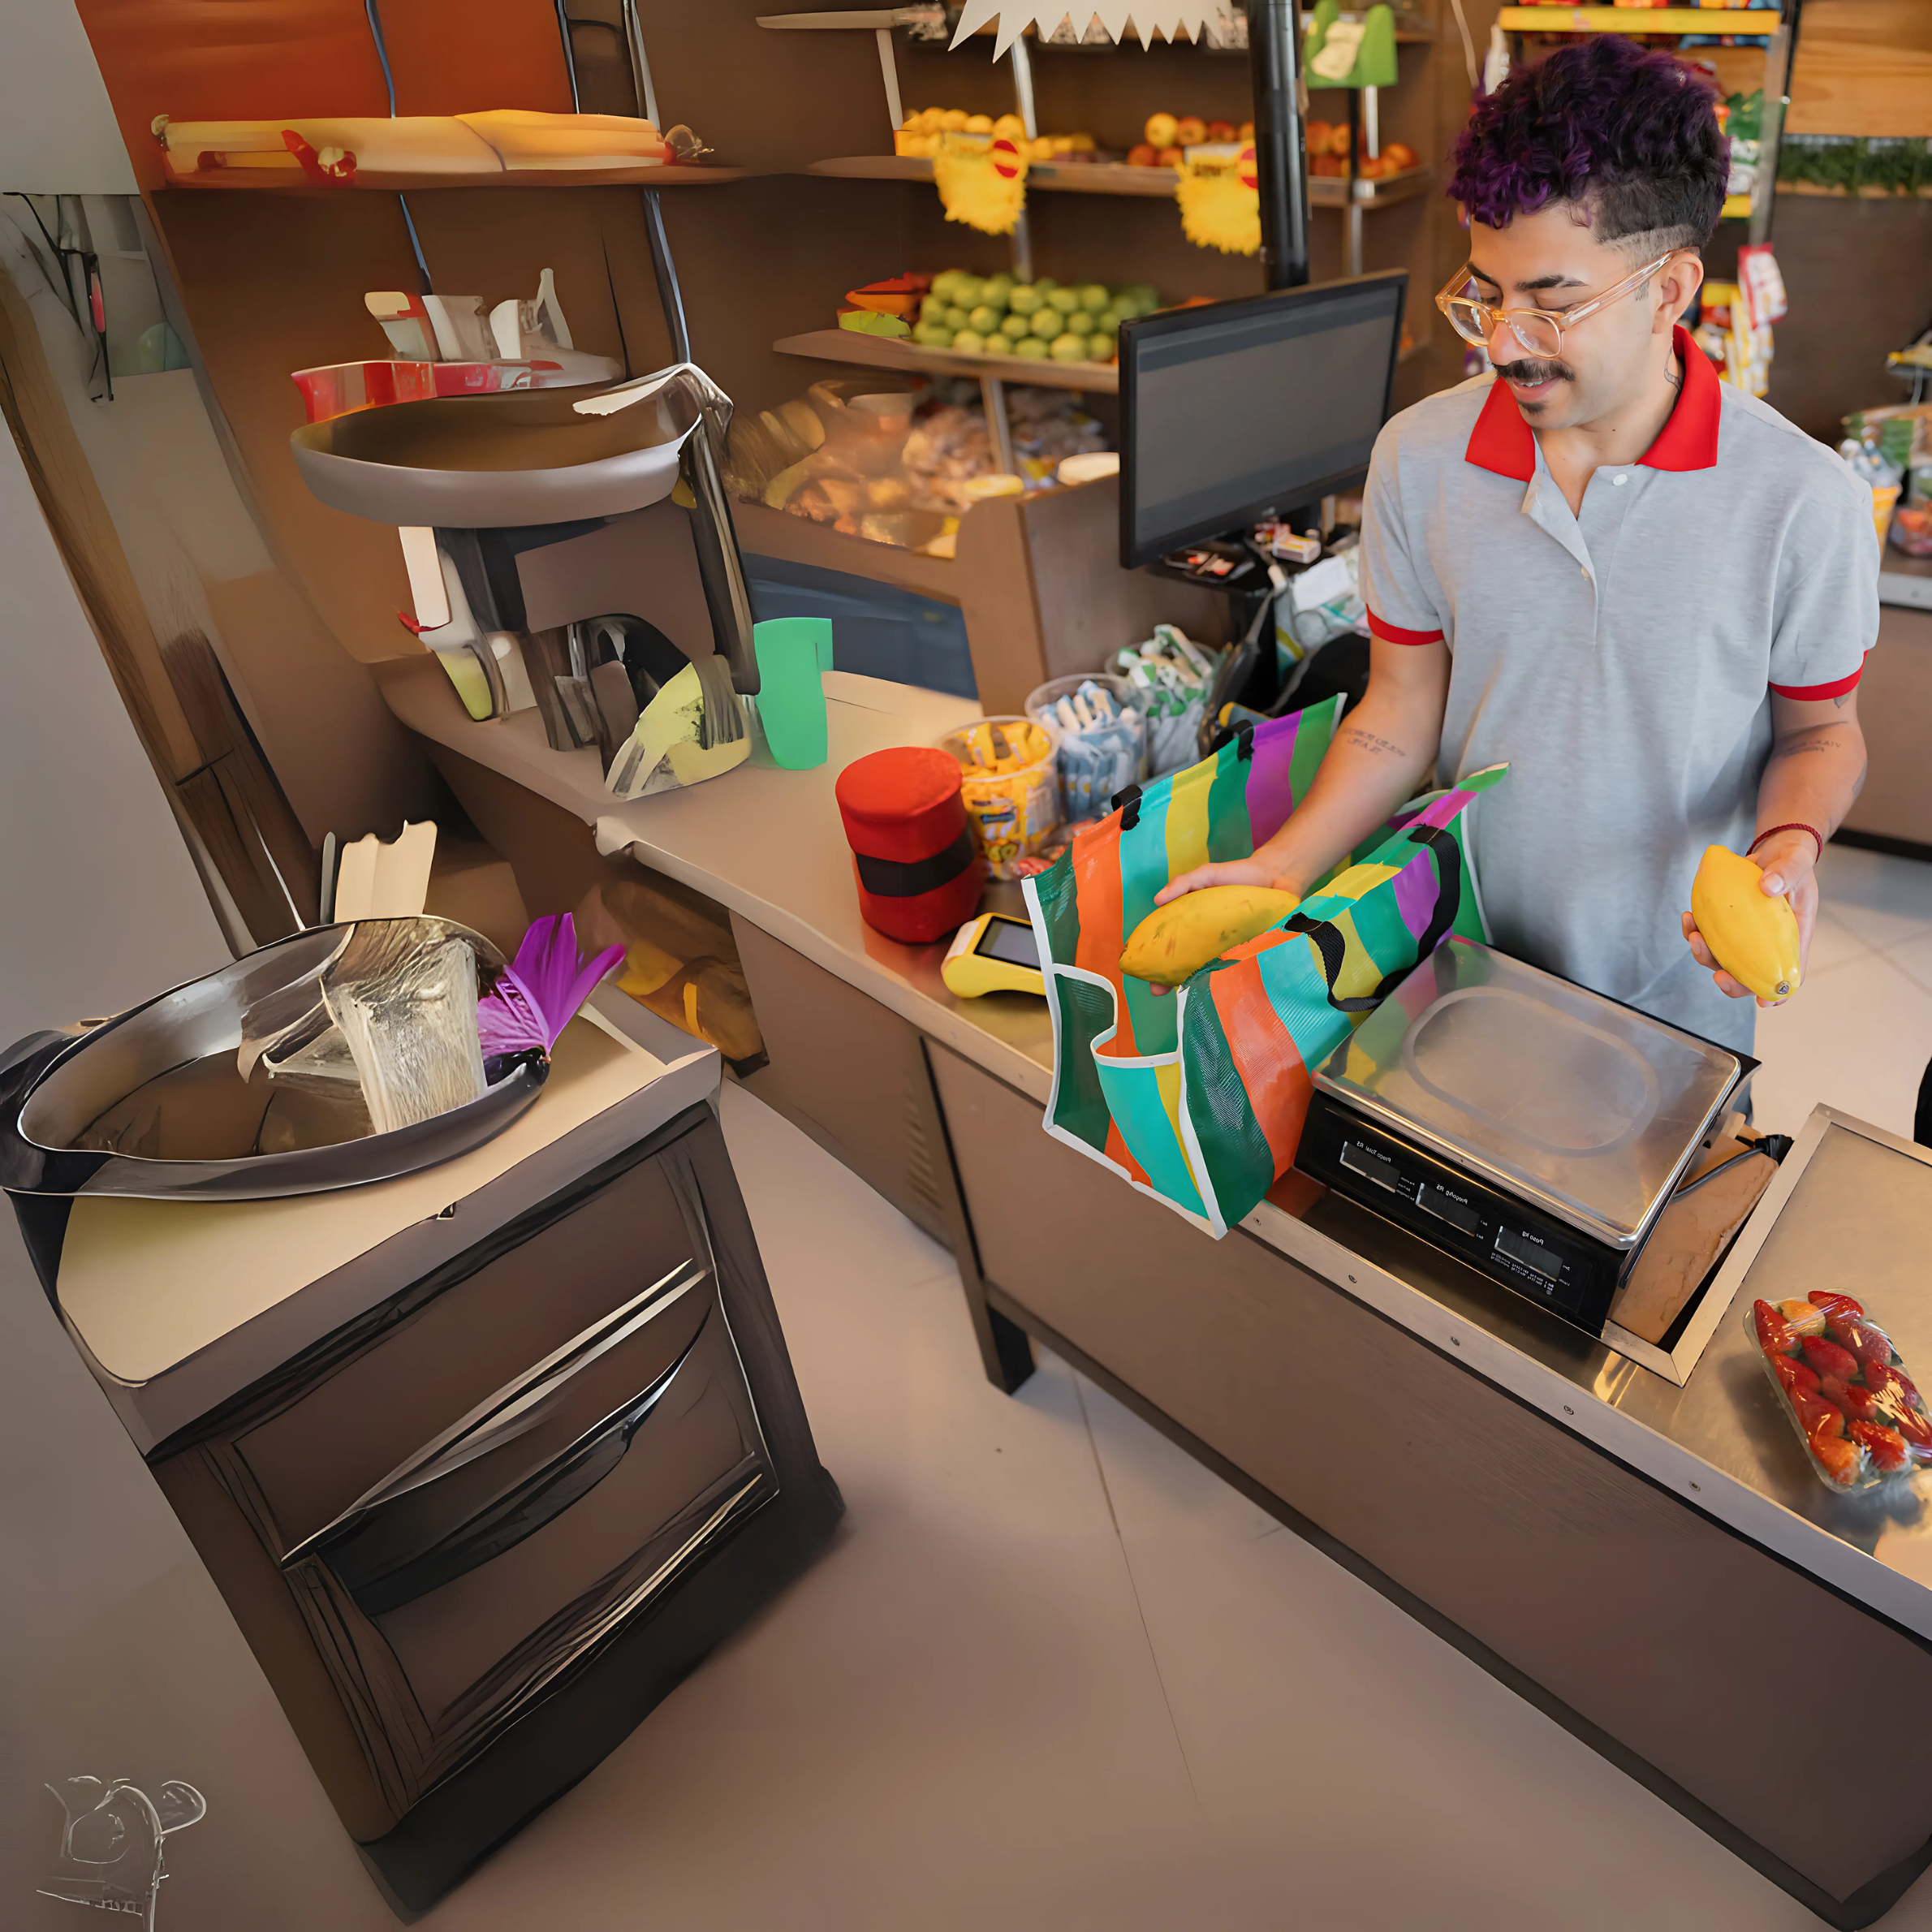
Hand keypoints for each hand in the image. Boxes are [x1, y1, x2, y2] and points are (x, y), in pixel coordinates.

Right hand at [1144, 859, 1300, 996]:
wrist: (1276, 877)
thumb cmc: (1237, 876)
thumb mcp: (1207, 875)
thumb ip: (1184, 883)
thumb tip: (1157, 900)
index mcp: (1193, 925)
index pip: (1170, 946)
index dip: (1155, 960)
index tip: (1144, 973)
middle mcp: (1208, 942)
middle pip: (1184, 965)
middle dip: (1169, 979)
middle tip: (1159, 990)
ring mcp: (1228, 950)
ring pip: (1208, 972)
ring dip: (1196, 983)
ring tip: (1186, 990)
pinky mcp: (1250, 954)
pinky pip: (1237, 970)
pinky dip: (1228, 979)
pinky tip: (1220, 987)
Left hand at [1681, 831, 1818, 1007]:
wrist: (1773, 850)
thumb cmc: (1791, 861)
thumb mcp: (1796, 862)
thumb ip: (1787, 872)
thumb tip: (1768, 886)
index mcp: (1794, 936)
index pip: (1791, 972)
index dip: (1779, 991)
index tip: (1765, 1002)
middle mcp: (1767, 941)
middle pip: (1751, 975)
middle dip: (1732, 982)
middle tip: (1718, 975)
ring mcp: (1744, 935)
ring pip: (1723, 958)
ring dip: (1705, 955)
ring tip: (1694, 936)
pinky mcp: (1726, 924)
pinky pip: (1708, 936)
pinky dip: (1694, 932)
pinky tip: (1688, 918)